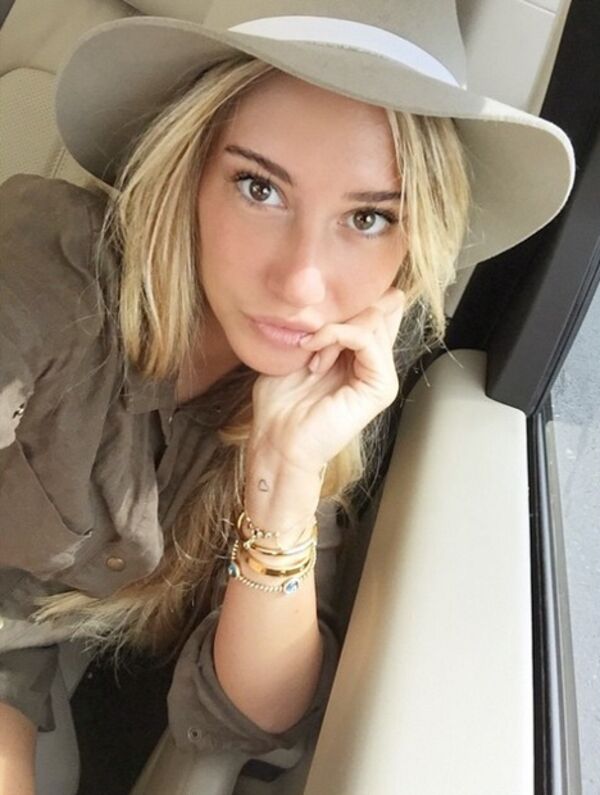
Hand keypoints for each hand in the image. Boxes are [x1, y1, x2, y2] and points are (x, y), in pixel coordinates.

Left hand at [248, 287, 405, 473]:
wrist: (277, 441)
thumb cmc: (280, 403)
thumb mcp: (297, 350)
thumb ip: (320, 324)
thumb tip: (329, 296)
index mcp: (359, 353)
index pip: (377, 306)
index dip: (352, 296)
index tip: (314, 310)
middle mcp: (375, 361)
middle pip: (378, 306)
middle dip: (340, 311)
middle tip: (310, 334)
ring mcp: (380, 374)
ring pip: (372, 319)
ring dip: (333, 328)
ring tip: (310, 351)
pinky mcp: (381, 386)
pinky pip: (367, 339)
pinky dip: (337, 336)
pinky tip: (316, 354)